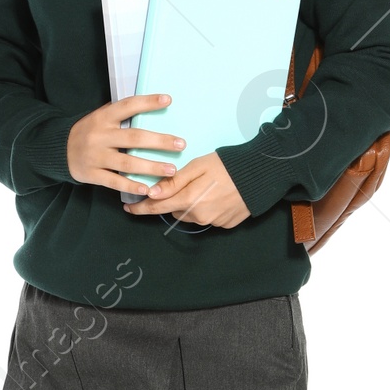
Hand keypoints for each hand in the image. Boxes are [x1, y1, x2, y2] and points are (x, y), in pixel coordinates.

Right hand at [67, 93, 184, 190]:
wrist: (57, 149)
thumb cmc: (88, 131)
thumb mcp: (99, 117)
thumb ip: (119, 114)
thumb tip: (150, 104)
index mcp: (103, 118)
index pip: (127, 106)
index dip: (147, 102)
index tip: (168, 100)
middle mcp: (99, 135)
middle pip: (134, 138)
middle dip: (160, 141)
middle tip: (181, 144)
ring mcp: (95, 156)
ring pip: (127, 162)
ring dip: (152, 167)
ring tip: (172, 170)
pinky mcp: (92, 174)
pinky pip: (115, 181)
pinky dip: (132, 185)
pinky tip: (148, 189)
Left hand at [129, 150, 251, 227]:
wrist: (261, 174)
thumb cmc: (228, 165)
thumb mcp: (197, 166)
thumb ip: (174, 181)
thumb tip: (151, 193)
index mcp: (190, 201)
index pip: (157, 207)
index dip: (141, 207)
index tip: (128, 208)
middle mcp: (200, 216)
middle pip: (175, 211)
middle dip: (172, 201)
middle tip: (180, 185)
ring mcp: (214, 222)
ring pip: (191, 216)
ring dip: (189, 205)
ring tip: (202, 188)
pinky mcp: (226, 224)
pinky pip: (208, 218)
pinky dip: (207, 209)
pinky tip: (216, 196)